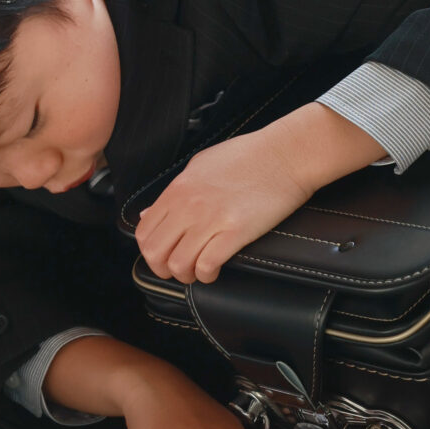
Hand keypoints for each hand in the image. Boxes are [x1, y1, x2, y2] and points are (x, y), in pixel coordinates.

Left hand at [136, 131, 312, 285]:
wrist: (286, 154)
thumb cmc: (249, 156)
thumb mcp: (200, 165)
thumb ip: (174, 191)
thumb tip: (149, 213)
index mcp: (178, 189)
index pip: (143, 231)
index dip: (150, 252)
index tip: (164, 255)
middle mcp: (188, 205)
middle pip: (154, 253)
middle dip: (164, 269)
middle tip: (180, 269)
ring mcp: (210, 218)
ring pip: (178, 264)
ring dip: (187, 274)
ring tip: (199, 270)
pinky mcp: (235, 231)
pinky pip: (207, 265)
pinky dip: (207, 274)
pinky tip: (215, 269)